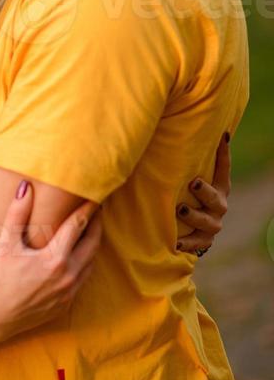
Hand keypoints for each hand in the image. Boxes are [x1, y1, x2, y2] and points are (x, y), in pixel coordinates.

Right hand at [0, 183, 100, 344]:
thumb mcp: (6, 244)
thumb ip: (17, 213)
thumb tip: (25, 186)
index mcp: (55, 259)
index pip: (78, 226)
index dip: (87, 209)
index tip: (93, 196)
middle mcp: (68, 276)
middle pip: (92, 243)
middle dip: (96, 224)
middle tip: (97, 210)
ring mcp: (69, 292)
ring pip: (91, 263)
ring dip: (92, 245)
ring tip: (90, 230)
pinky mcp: (66, 304)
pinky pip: (83, 279)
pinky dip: (84, 264)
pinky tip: (78, 256)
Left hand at [176, 134, 229, 254]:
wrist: (186, 225)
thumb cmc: (181, 191)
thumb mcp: (184, 176)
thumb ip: (179, 162)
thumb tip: (156, 137)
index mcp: (218, 185)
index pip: (223, 167)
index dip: (223, 153)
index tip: (222, 136)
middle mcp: (219, 204)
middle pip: (217, 198)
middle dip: (205, 191)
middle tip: (193, 183)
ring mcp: (213, 223)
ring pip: (209, 222)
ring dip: (195, 216)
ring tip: (180, 210)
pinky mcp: (204, 240)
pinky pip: (199, 243)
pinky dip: (188, 243)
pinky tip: (176, 242)